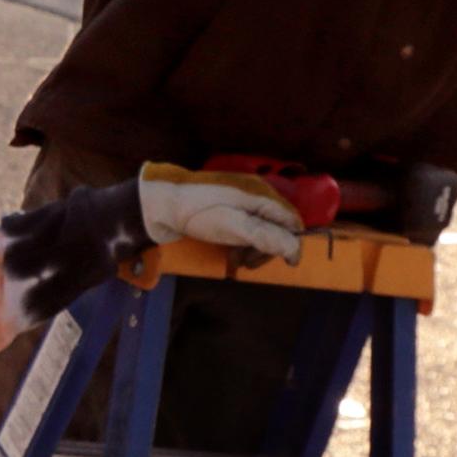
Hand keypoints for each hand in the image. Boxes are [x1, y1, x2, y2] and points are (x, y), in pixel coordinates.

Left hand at [139, 177, 303, 260]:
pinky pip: (245, 225)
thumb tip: (295, 250)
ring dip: (251, 248)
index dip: (291, 243)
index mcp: (260, 194)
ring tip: (234, 261)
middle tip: (246, 264)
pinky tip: (229, 253)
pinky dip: (241, 242)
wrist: (161, 204)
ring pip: (260, 228)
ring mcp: (240, 198)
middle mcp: (255, 192)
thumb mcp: (237, 228)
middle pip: (276, 226)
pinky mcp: (228, 205)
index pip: (290, 219)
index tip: (287, 264)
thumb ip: (268, 238)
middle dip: (265, 249)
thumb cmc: (200, 214)